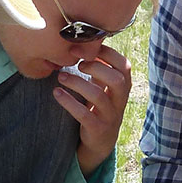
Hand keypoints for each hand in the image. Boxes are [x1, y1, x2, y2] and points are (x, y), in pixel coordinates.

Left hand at [57, 46, 132, 175]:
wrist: (100, 141)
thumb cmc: (98, 107)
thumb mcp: (104, 87)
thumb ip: (100, 68)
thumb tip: (84, 41)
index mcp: (124, 87)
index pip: (124, 66)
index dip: (107, 54)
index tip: (86, 49)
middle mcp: (120, 101)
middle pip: (116, 79)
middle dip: (95, 68)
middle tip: (77, 64)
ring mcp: (110, 116)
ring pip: (98, 96)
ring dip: (77, 83)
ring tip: (60, 77)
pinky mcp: (97, 129)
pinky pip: (83, 114)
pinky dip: (68, 102)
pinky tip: (57, 93)